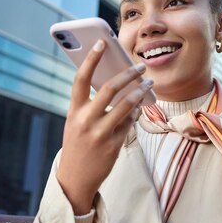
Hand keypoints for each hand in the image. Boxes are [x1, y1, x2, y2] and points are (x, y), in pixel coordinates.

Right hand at [56, 39, 152, 214]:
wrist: (75, 179)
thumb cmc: (77, 144)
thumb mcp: (76, 122)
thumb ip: (90, 105)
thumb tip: (115, 83)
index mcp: (73, 111)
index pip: (81, 79)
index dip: (90, 59)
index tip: (101, 43)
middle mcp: (85, 121)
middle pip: (109, 89)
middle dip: (127, 75)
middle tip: (140, 67)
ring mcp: (100, 134)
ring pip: (126, 105)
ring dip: (139, 92)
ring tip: (148, 84)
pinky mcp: (113, 146)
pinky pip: (130, 123)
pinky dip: (136, 112)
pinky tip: (140, 107)